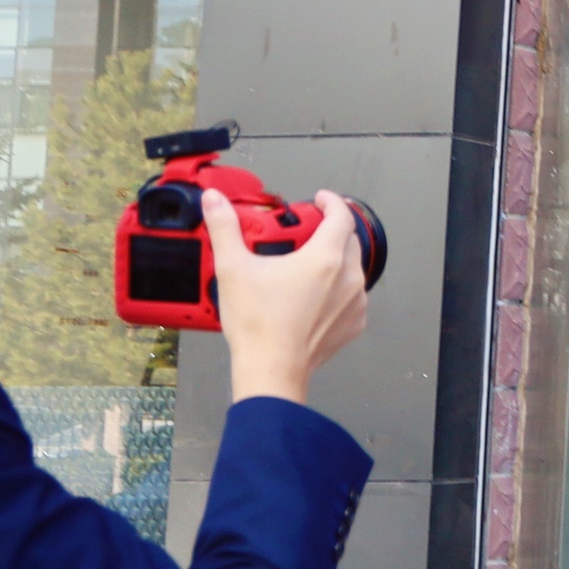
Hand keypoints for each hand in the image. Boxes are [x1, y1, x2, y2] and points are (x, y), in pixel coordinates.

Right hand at [208, 188, 368, 407]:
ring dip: (334, 260)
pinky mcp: (353, 324)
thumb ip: (225, 228)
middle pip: (348, 241)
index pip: (341, 216)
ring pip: (352, 268)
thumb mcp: (233, 268)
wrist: (271, 369)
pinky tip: (312, 294)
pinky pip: (351, 296)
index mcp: (326, 258)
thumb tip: (214, 202)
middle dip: (330, 230)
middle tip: (305, 233)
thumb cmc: (258, 324)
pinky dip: (337, 288)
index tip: (320, 200)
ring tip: (304, 265)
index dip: (331, 203)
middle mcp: (348, 278)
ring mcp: (354, 303)